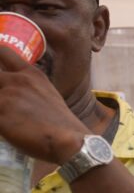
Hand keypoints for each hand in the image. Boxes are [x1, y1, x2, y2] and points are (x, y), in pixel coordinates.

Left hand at [0, 47, 87, 163]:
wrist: (69, 141)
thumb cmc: (61, 123)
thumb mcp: (47, 94)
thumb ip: (27, 88)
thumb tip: (11, 93)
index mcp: (30, 74)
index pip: (3, 51)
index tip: (0, 71)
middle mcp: (16, 81)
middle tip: (4, 99)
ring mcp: (6, 97)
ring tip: (5, 113)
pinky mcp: (0, 115)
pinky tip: (5, 125)